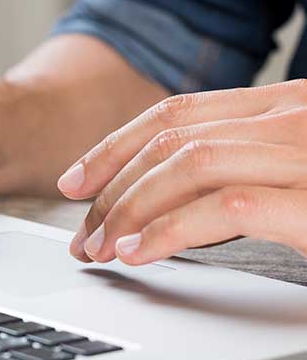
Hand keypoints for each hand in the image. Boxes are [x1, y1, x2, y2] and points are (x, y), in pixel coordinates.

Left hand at [57, 80, 306, 264]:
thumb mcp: (290, 172)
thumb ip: (235, 169)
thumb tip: (161, 200)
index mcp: (282, 106)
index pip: (177, 113)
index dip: (113, 148)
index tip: (75, 181)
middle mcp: (293, 116)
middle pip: (171, 140)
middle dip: (111, 190)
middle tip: (84, 235)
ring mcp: (305, 153)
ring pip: (188, 165)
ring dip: (129, 211)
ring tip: (101, 249)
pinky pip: (224, 207)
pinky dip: (169, 231)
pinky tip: (138, 253)